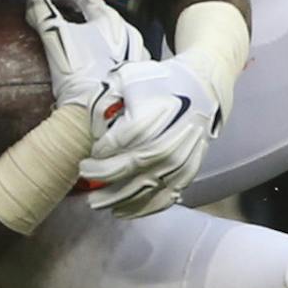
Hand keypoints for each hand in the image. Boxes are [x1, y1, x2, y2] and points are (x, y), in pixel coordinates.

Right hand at [24, 0, 141, 134]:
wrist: (101, 111)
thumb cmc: (79, 74)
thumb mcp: (55, 37)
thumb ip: (43, 13)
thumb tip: (35, 1)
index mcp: (107, 19)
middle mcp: (126, 31)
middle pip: (99, 13)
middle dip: (77, 11)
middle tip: (59, 14)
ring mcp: (133, 53)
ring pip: (112, 33)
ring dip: (93, 31)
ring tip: (77, 36)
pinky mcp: (133, 73)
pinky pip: (119, 55)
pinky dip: (106, 52)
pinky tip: (97, 60)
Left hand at [78, 55, 221, 218]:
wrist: (203, 87)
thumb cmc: (161, 81)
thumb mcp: (128, 76)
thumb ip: (105, 98)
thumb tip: (91, 126)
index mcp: (149, 120)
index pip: (114, 144)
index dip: (98, 152)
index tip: (90, 153)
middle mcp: (165, 145)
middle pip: (126, 169)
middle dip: (101, 176)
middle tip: (84, 174)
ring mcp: (178, 162)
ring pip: (143, 189)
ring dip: (117, 199)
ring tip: (97, 203)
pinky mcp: (188, 173)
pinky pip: (164, 198)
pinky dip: (143, 209)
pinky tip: (123, 212)